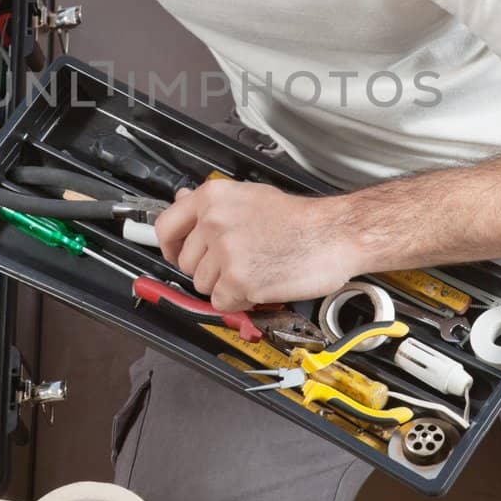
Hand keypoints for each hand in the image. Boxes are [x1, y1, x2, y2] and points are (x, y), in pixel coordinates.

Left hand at [153, 180, 359, 310]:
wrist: (334, 235)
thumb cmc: (300, 219)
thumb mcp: (251, 197)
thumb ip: (213, 206)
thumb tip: (180, 203)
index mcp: (213, 198)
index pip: (166, 227)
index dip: (169, 247)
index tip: (176, 254)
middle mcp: (213, 222)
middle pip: (185, 263)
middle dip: (208, 270)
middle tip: (239, 262)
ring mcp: (224, 252)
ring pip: (202, 285)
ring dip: (226, 286)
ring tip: (256, 269)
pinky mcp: (237, 280)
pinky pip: (221, 303)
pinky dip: (240, 301)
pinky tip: (260, 284)